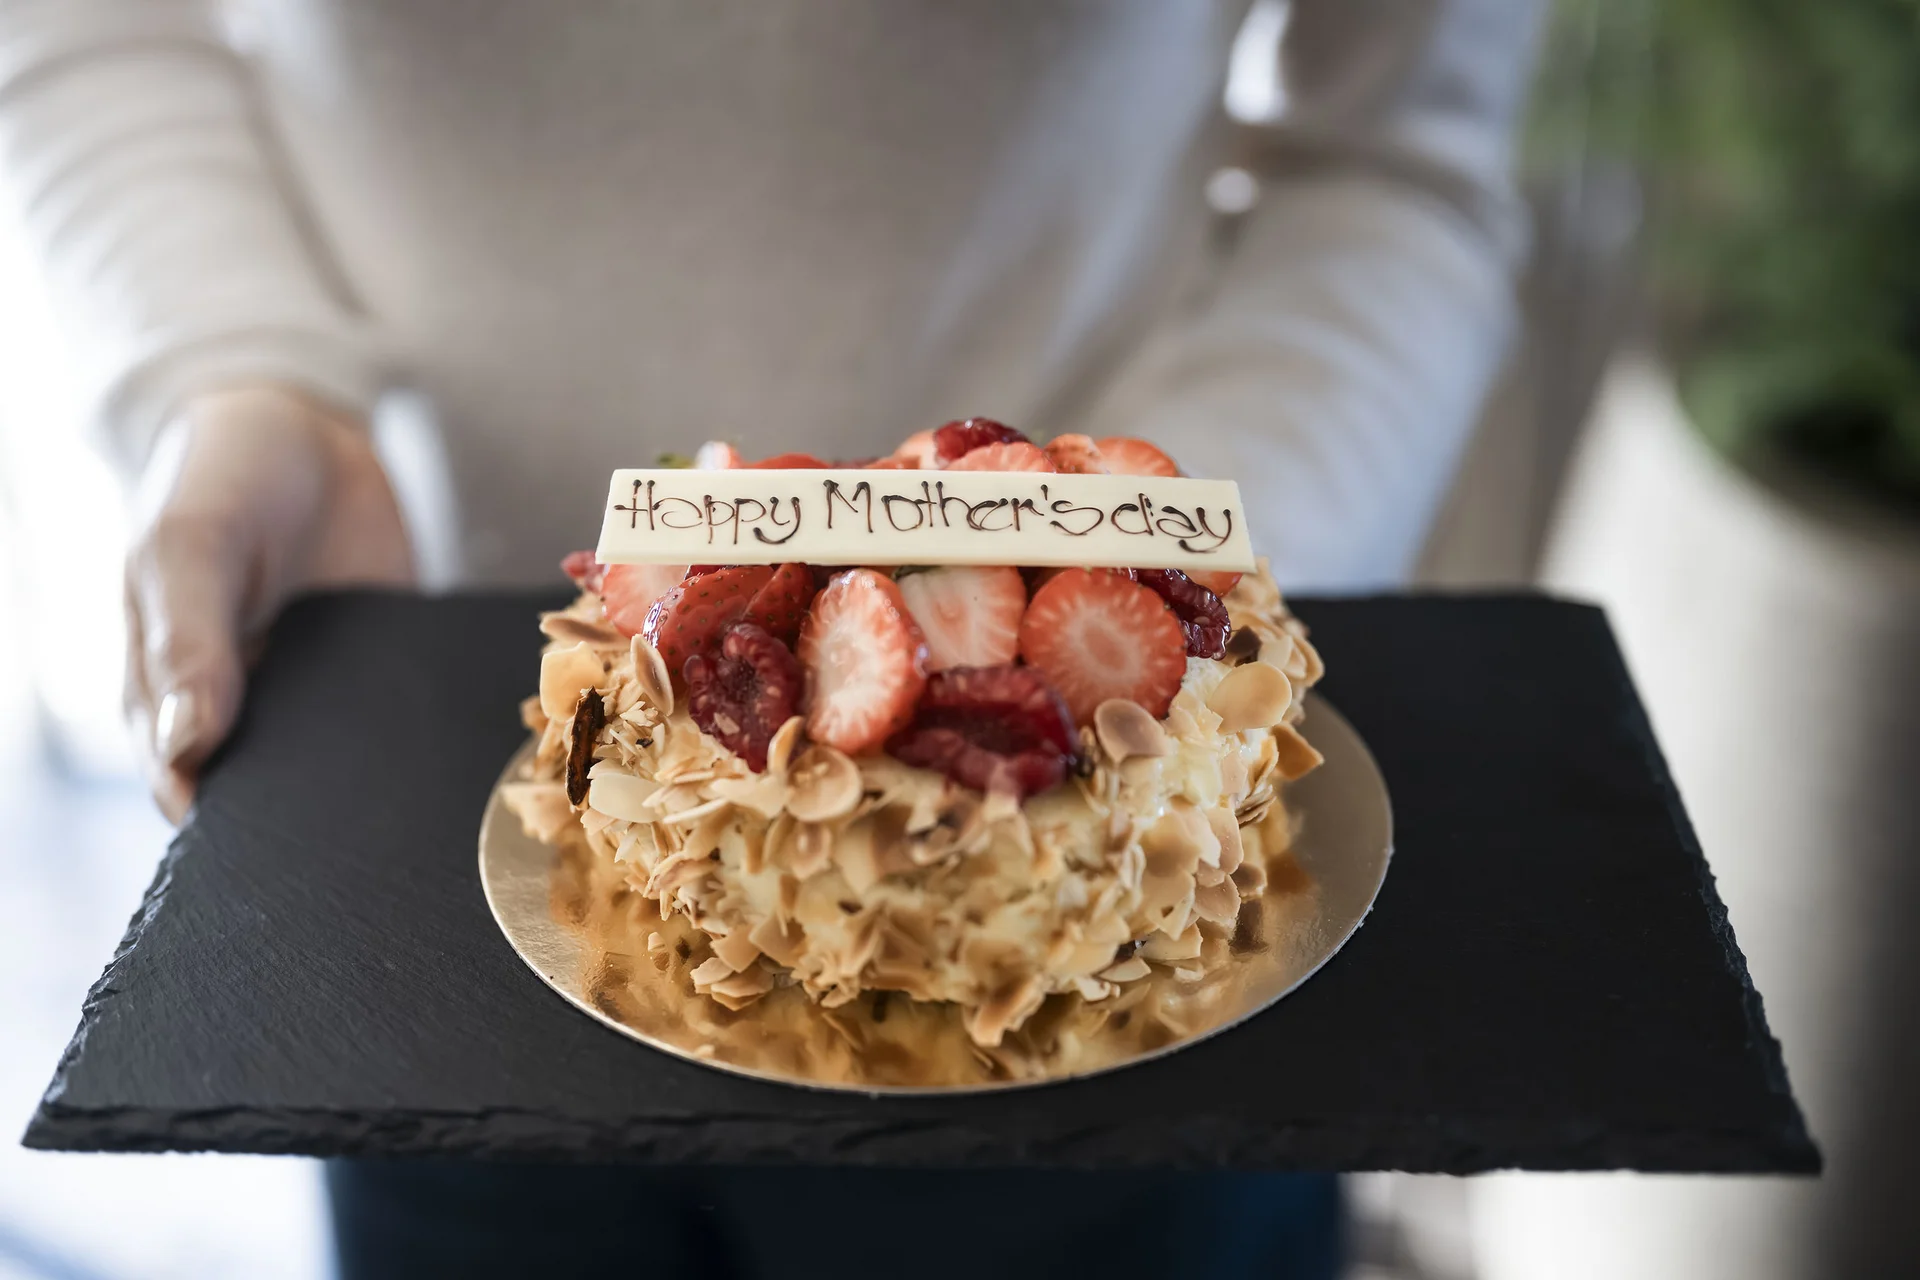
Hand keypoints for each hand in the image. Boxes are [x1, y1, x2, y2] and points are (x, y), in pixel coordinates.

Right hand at [125, 386, 414, 821]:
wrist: (305, 423)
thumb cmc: (220, 478)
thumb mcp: (189, 545)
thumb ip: (186, 642)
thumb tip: (186, 748)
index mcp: (167, 690)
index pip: (186, 785)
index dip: (222, 825)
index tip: (268, 856)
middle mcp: (240, 705)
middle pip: (267, 791)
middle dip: (304, 825)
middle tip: (355, 854)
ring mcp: (314, 692)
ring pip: (337, 769)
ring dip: (369, 793)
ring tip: (411, 824)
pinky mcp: (380, 670)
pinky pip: (400, 722)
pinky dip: (422, 744)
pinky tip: (457, 765)